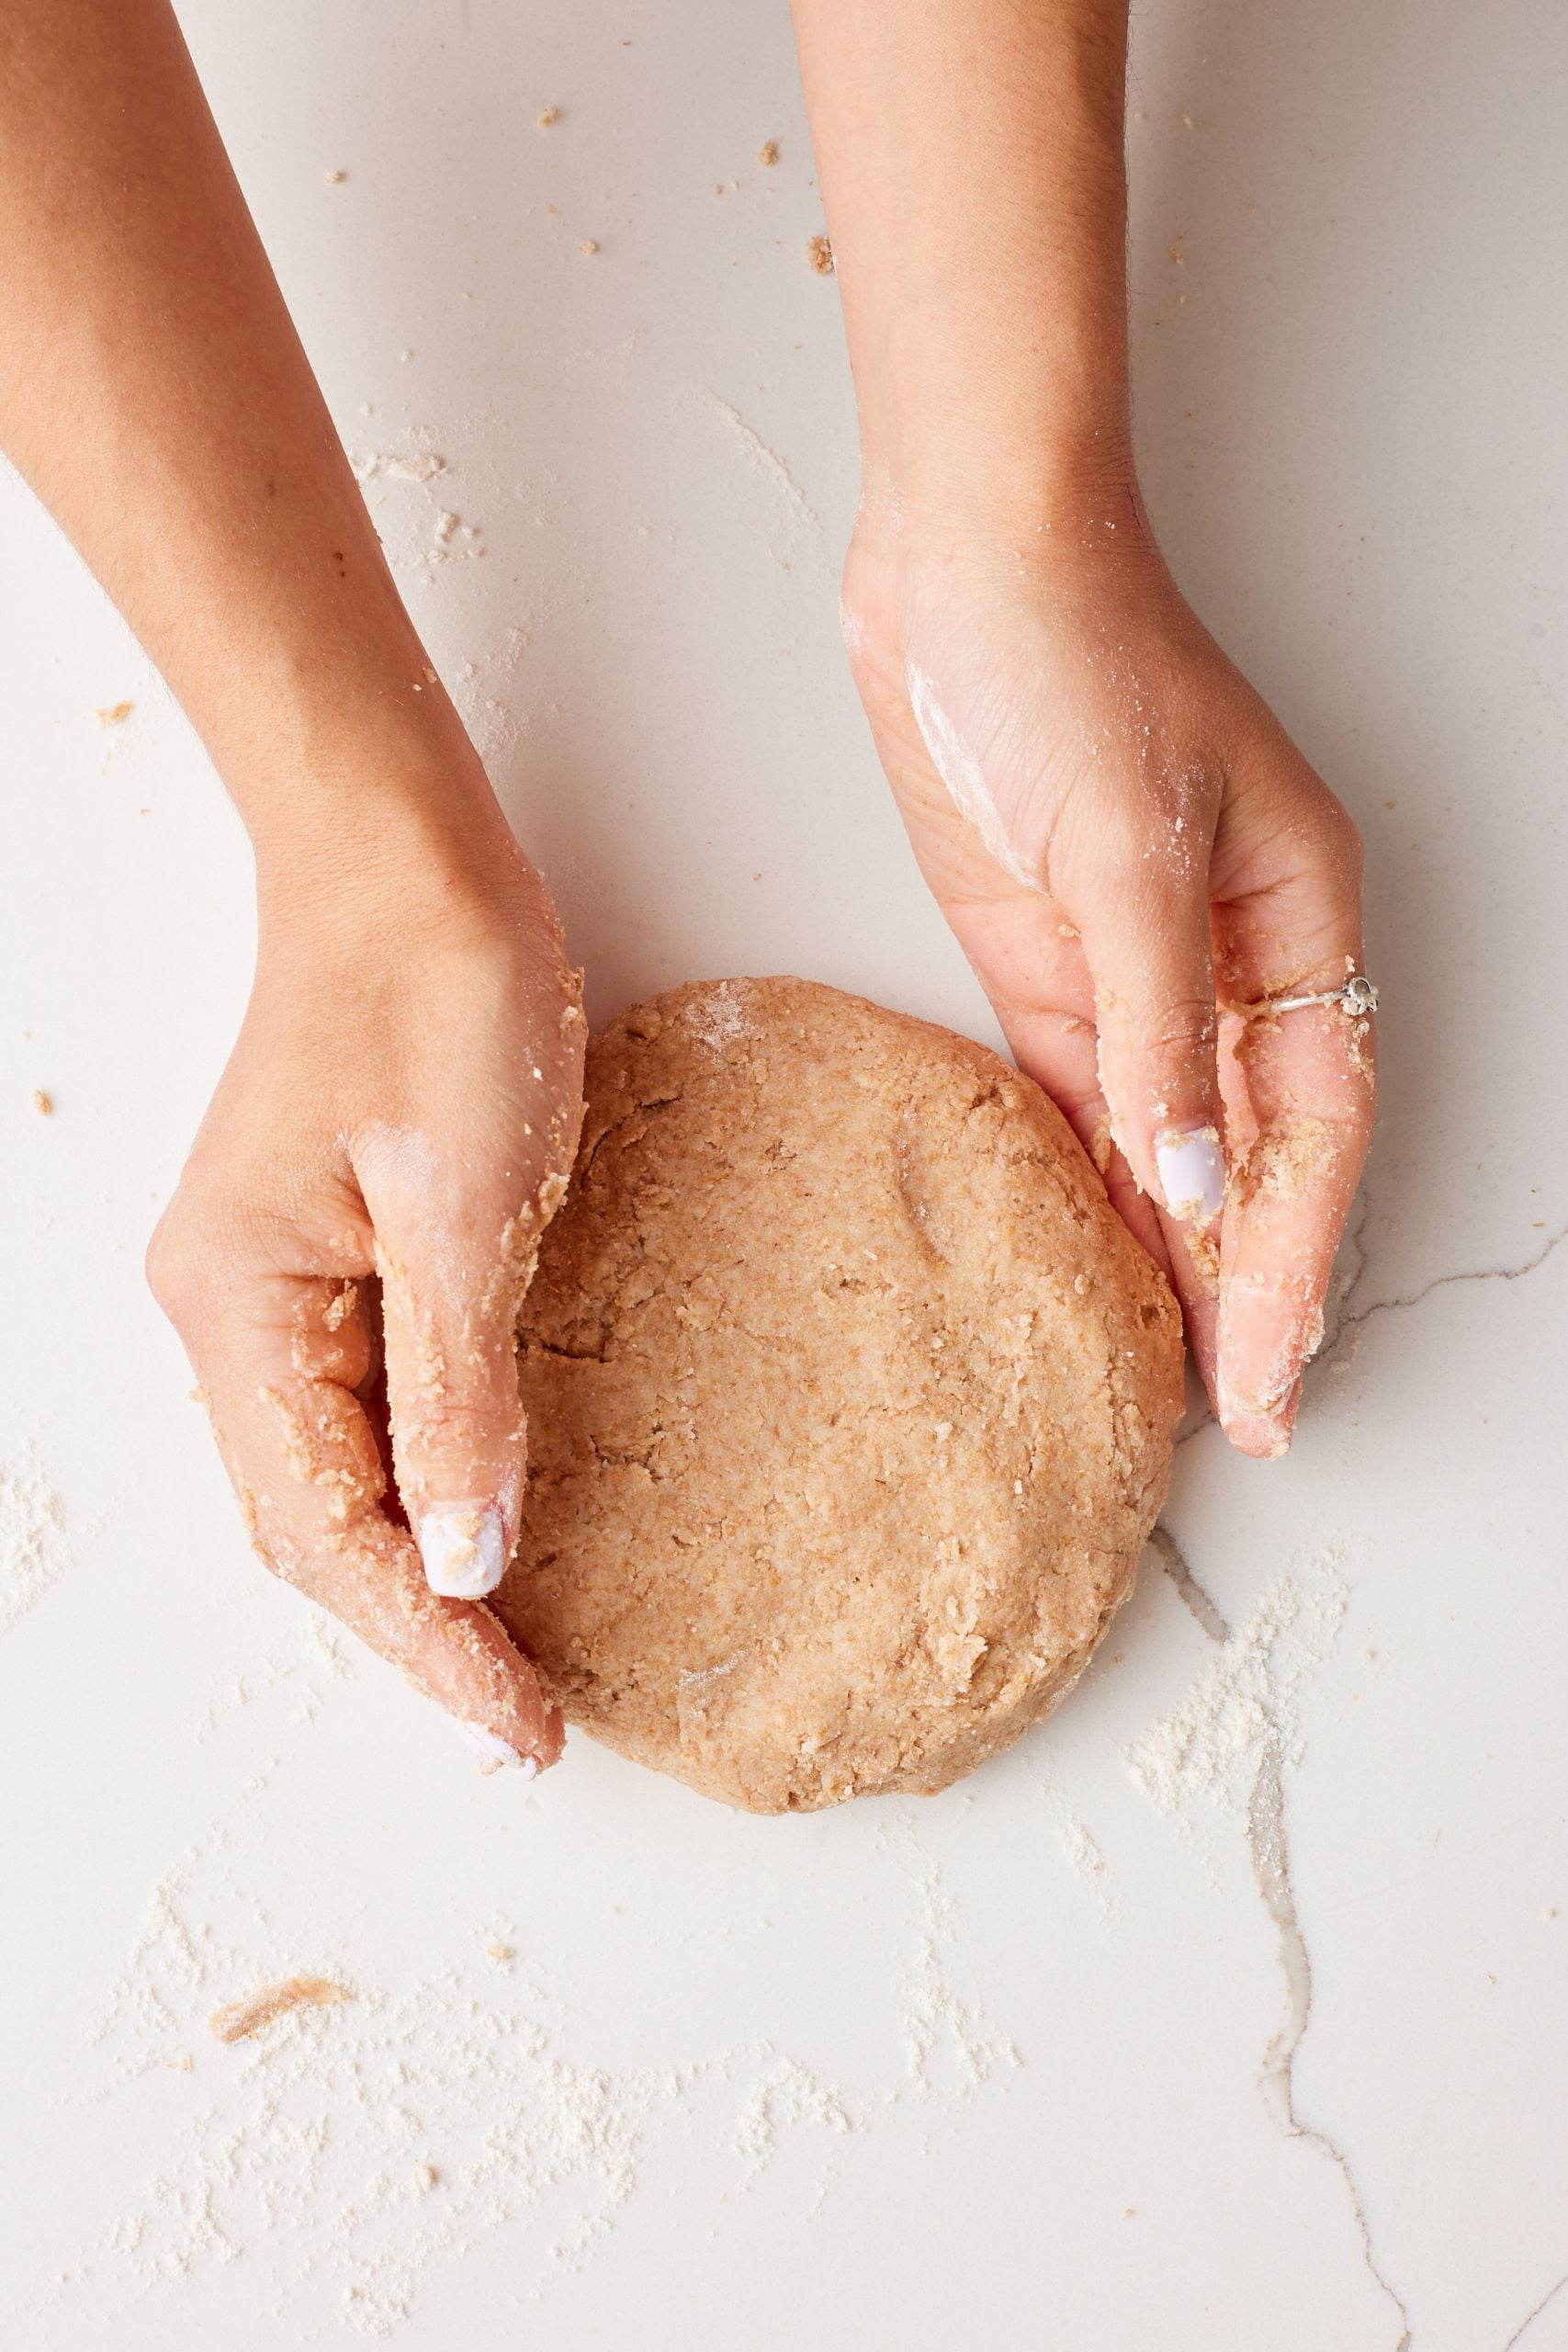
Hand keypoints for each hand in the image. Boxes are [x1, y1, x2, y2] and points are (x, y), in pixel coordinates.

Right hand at [147, 783, 584, 1767]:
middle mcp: (226, 1314)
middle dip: (414, 1631)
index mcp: (240, 1308)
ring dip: (409, 1575)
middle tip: (527, 1717)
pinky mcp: (315, 1256)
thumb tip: (463, 1564)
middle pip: (309, 1526)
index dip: (425, 1647)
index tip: (524, 1728)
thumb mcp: (469, 1207)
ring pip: (325, 1480)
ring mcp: (262, 1287)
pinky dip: (409, 1489)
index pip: (330, 1534)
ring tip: (507, 1656)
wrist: (404, 864)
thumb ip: (460, 1396)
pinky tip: (472, 1527)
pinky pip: (351, 1412)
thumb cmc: (434, 996)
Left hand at [842, 501, 1375, 1456]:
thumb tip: (1201, 1185)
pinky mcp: (1050, 967)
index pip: (1313, 1128)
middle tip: (1236, 1417)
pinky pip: (1091, 1107)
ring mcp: (1138, 969)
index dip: (1297, 1259)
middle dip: (1252, 1287)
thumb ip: (1160, 1029)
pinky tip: (1099, 1267)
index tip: (1271, 1374)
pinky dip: (1102, 1190)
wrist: (961, 564)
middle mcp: (1228, 960)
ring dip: (1179, 1258)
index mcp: (1295, 922)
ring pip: (1177, 1147)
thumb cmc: (1071, 659)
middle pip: (1258, 1157)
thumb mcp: (1128, 848)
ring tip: (1173, 1378)